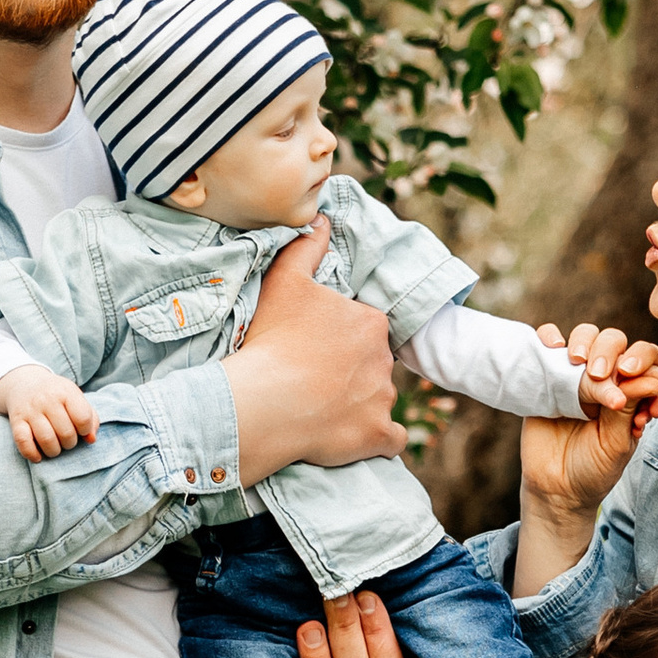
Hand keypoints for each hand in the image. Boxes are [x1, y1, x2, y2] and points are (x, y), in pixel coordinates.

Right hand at [0, 362, 97, 461]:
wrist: (24, 383)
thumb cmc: (57, 396)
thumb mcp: (76, 398)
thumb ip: (90, 418)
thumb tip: (91, 440)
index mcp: (65, 392)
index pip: (83, 418)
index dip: (85, 430)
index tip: (81, 430)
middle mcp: (47, 399)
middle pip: (66, 433)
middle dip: (70, 443)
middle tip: (67, 440)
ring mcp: (30, 410)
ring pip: (46, 440)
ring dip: (54, 451)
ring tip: (55, 447)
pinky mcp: (16, 420)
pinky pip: (23, 442)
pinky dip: (32, 454)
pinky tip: (38, 456)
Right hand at [228, 225, 400, 481]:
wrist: (265, 403)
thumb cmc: (273, 340)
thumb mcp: (285, 279)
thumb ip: (307, 246)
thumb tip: (323, 218)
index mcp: (370, 321)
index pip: (364, 327)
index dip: (339, 337)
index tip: (314, 347)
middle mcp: (385, 359)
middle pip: (372, 363)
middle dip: (351, 369)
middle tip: (314, 378)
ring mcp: (384, 400)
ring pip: (379, 399)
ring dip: (359, 403)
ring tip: (321, 410)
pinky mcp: (379, 436)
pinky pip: (391, 439)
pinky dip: (378, 439)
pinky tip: (357, 437)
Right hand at [519, 319, 657, 523]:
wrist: (556, 489)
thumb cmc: (593, 469)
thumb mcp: (618, 443)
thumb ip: (629, 410)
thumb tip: (649, 380)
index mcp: (631, 392)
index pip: (646, 360)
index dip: (648, 362)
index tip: (648, 381)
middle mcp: (605, 379)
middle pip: (615, 342)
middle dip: (613, 353)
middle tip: (601, 375)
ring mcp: (574, 376)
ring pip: (586, 335)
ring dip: (586, 342)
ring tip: (579, 365)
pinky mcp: (545, 377)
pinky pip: (546, 343)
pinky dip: (549, 336)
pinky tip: (554, 347)